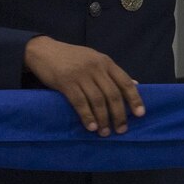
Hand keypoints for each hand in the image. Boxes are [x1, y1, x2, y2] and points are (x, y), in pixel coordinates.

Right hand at [25, 36, 144, 133]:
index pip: (125, 82)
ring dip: (103, 119)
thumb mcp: (94, 59)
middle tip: (121, 130)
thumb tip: (135, 84)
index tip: (140, 114)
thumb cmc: (71, 58)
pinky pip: (80, 102)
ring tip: (105, 132)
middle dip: (119, 114)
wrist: (43, 51)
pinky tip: (91, 126)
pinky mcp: (66, 82)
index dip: (134, 99)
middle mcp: (96, 67)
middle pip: (113, 94)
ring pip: (98, 100)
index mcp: (105, 62)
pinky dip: (87, 116)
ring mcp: (81, 74)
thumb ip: (112, 73)